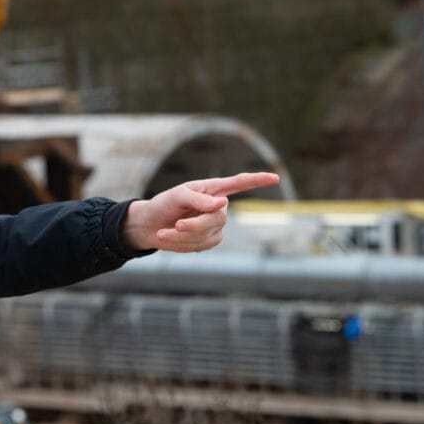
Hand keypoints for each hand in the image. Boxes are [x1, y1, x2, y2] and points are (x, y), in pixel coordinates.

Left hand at [122, 172, 280, 252]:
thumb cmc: (163, 204)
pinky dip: (182, 244)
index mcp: (212, 190)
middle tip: (177, 224)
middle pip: (220, 218)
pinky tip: (169, 237)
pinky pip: (201, 245)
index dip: (257, 181)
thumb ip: (199, 198)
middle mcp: (217, 207)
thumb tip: (223, 203)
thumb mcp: (177, 195)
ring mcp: (214, 225)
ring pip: (210, 234)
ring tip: (164, 232)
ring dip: (184, 236)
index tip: (275, 178)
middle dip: (196, 224)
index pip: (239, 183)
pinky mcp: (208, 240)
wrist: (148, 226)